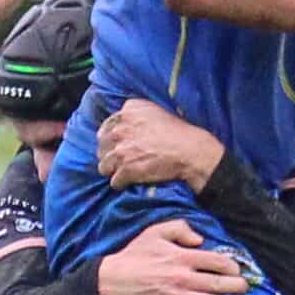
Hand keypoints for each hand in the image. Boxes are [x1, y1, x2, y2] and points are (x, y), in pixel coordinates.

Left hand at [93, 94, 226, 191]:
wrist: (191, 152)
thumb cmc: (179, 133)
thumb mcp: (156, 112)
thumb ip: (135, 115)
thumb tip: (122, 125)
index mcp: (129, 111)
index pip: (107, 126)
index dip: (112, 138)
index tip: (118, 144)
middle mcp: (121, 129)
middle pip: (102, 146)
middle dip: (110, 154)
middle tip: (121, 160)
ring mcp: (122, 150)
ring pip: (104, 165)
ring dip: (113, 170)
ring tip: (124, 173)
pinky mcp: (126, 170)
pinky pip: (115, 181)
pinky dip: (121, 183)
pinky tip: (129, 182)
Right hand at [98, 217, 250, 294]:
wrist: (112, 281)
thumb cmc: (134, 255)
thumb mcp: (155, 232)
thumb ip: (180, 228)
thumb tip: (200, 239)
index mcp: (182, 257)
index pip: (218, 262)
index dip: (233, 267)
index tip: (237, 270)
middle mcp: (184, 278)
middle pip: (221, 284)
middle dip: (238, 287)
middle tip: (245, 288)